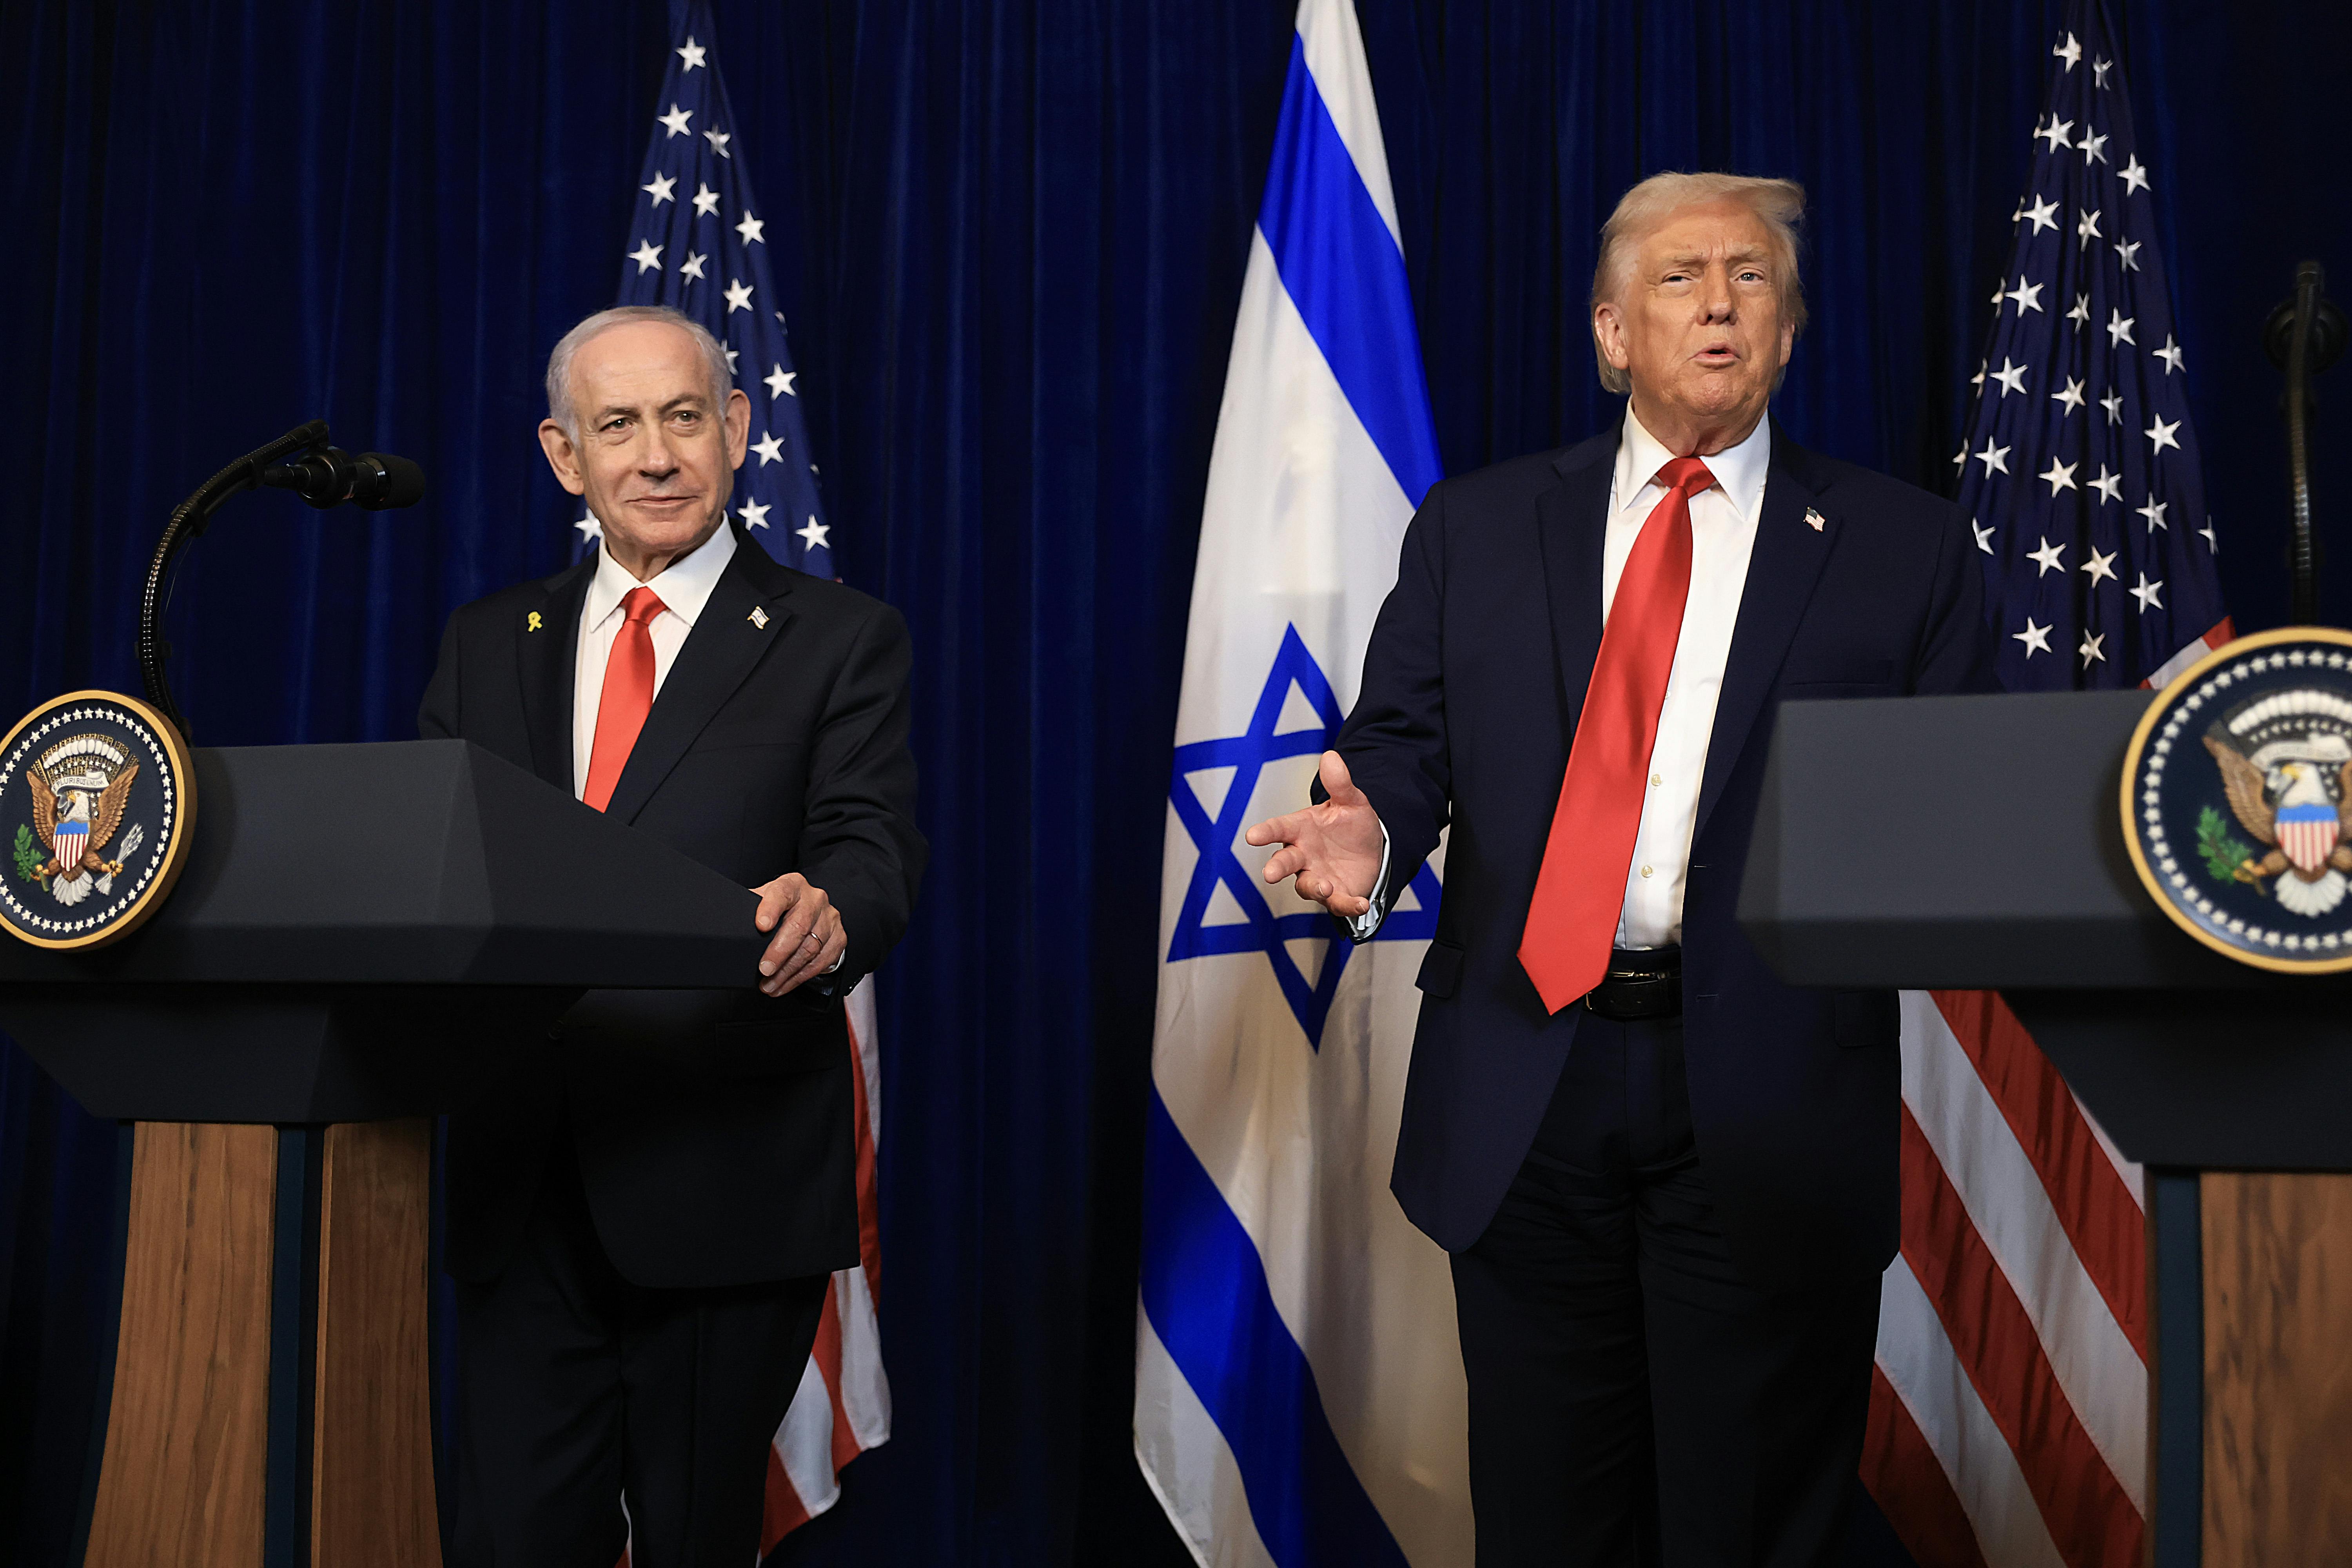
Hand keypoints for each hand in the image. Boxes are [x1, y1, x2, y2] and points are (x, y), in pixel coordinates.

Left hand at [752, 873, 845, 995]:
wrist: (810, 910)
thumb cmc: (781, 907)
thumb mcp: (764, 900)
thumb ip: (751, 908)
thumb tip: (725, 922)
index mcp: (793, 885)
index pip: (781, 893)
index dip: (771, 909)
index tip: (760, 926)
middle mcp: (814, 899)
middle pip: (799, 926)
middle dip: (779, 952)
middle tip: (764, 969)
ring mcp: (829, 918)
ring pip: (810, 948)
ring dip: (787, 972)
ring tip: (769, 984)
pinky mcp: (838, 937)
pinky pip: (821, 961)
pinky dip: (801, 977)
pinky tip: (785, 984)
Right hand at [1244, 750, 1383, 918]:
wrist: (1372, 849)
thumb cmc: (1351, 824)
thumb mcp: (1351, 801)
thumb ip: (1340, 783)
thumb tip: (1331, 756)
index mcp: (1301, 829)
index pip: (1279, 828)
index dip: (1265, 832)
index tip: (1251, 836)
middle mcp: (1303, 855)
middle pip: (1284, 861)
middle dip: (1276, 867)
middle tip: (1269, 874)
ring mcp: (1316, 876)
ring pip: (1306, 885)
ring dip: (1314, 887)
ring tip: (1326, 886)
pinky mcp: (1335, 895)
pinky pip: (1338, 903)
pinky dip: (1347, 904)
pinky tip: (1361, 903)